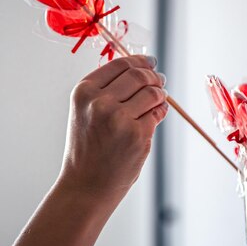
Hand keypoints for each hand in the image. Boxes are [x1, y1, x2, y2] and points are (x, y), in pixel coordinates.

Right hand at [59, 55, 167, 198]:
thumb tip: (140, 70)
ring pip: (152, 93)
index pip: (119, 64)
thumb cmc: (87, 149)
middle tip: (160, 79)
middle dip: (153, 75)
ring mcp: (120, 119)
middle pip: (138, 75)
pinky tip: (159, 111)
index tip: (150, 62)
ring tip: (160, 97)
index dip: (139, 60)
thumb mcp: (84, 112)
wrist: (85, 185)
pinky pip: (157, 113)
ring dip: (160, 92)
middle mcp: (100, 102)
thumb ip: (106, 91)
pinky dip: (161, 109)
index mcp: (84, 92)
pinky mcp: (138, 135)